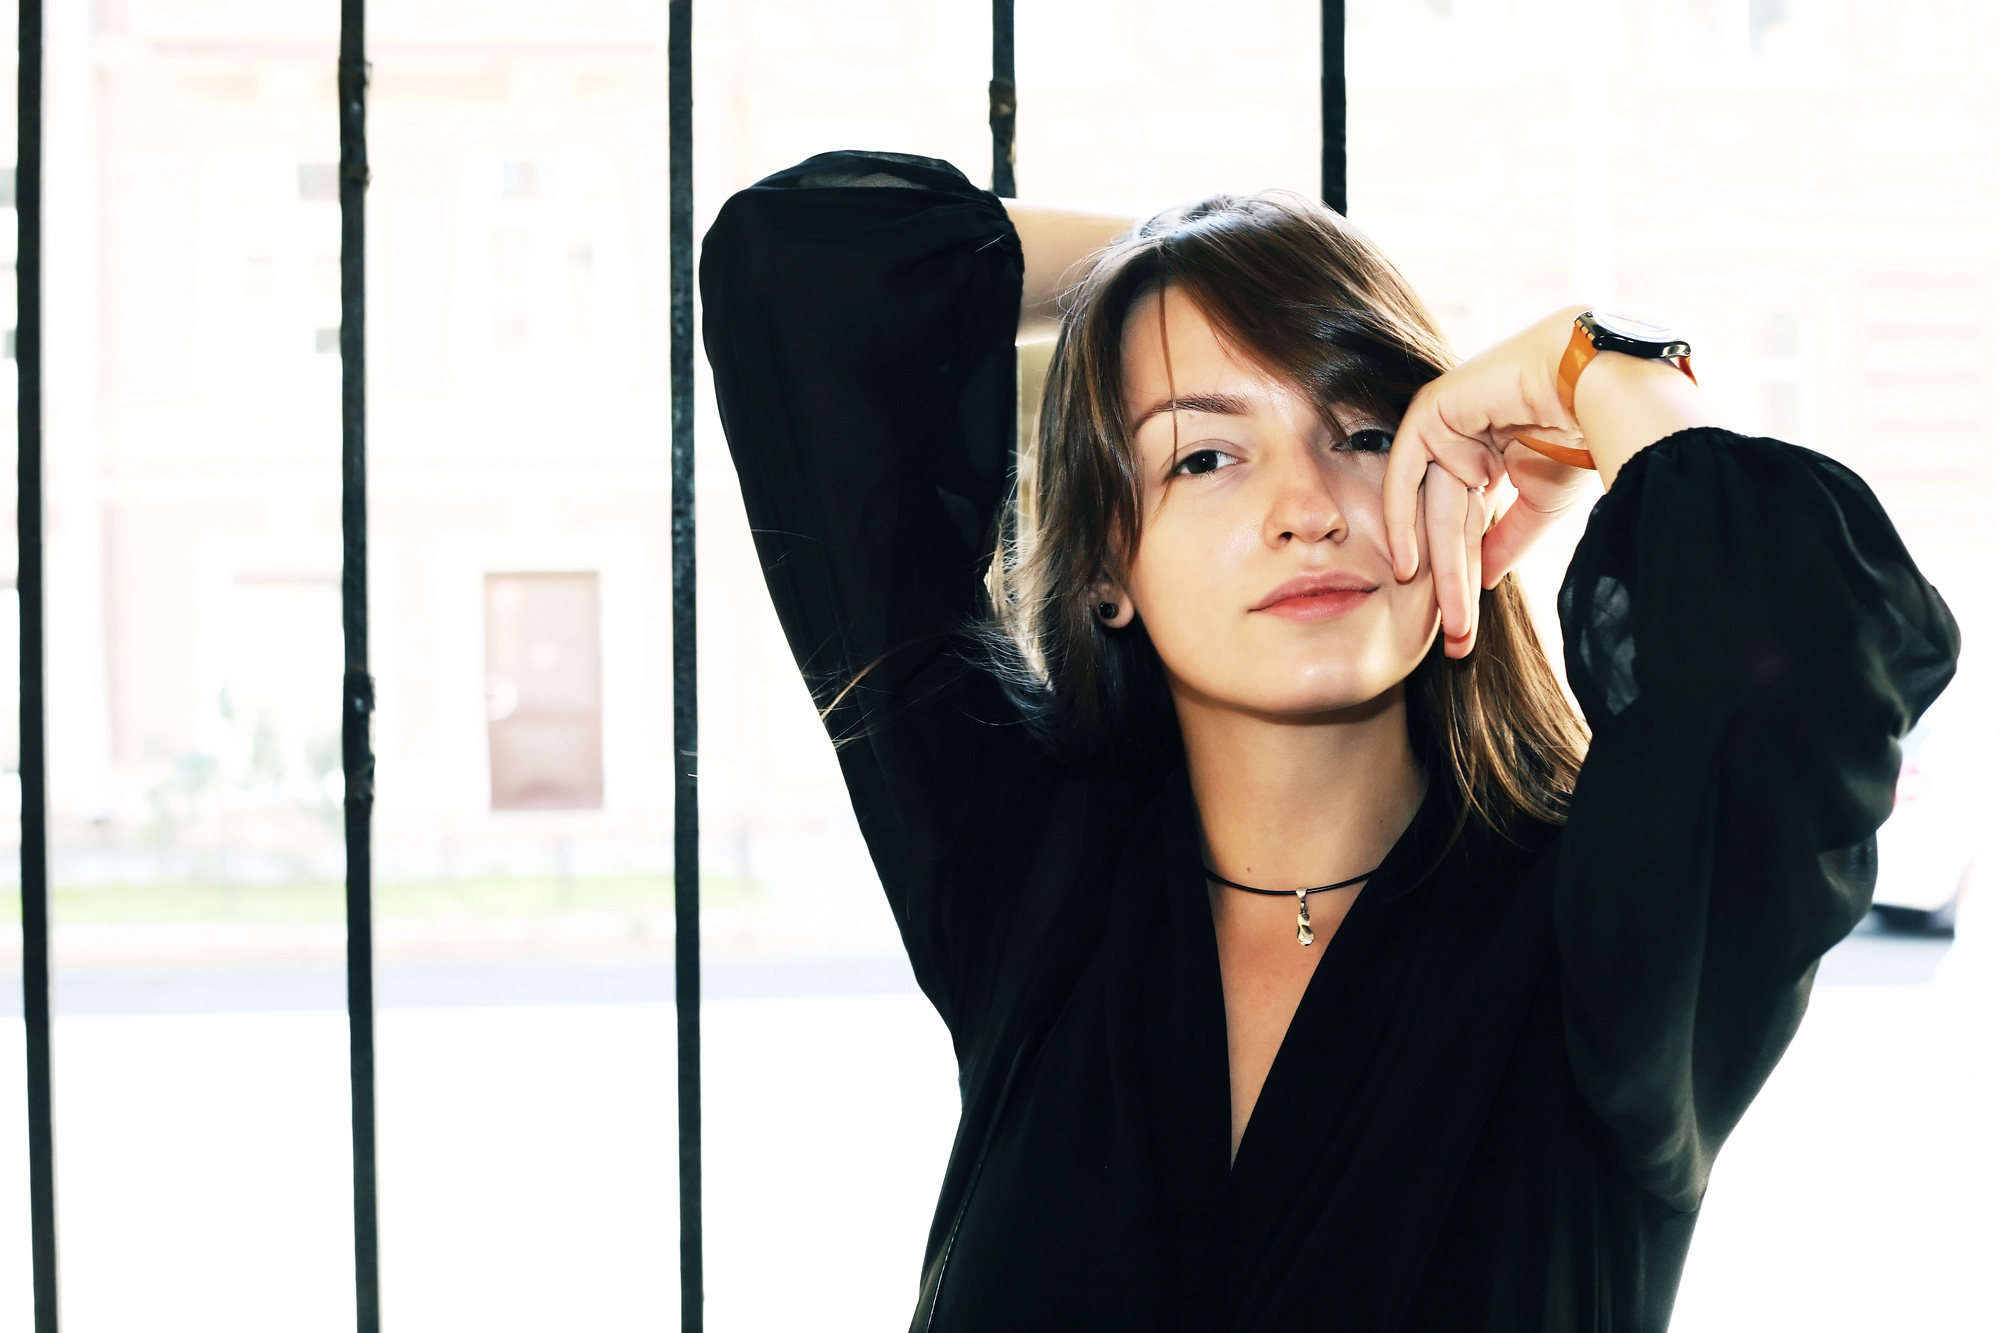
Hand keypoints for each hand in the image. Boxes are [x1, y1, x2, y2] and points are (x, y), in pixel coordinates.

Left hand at [1384, 307, 1601, 657]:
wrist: (1599, 386)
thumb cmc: (1582, 433)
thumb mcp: (1541, 503)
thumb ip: (1505, 540)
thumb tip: (1480, 581)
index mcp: (1486, 459)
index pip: (1465, 529)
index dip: (1465, 582)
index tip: (1466, 633)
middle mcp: (1461, 444)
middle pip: (1447, 528)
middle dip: (1452, 588)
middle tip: (1456, 642)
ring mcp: (1444, 427)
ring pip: (1432, 511)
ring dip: (1441, 570)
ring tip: (1450, 623)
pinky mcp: (1430, 413)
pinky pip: (1404, 474)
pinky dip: (1402, 520)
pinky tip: (1409, 567)